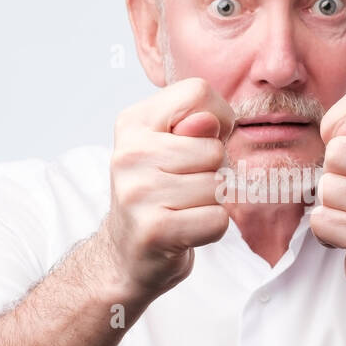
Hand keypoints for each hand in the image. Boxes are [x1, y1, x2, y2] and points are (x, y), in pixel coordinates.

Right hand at [99, 77, 233, 297]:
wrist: (127, 254)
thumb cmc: (159, 194)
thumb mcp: (173, 147)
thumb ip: (198, 127)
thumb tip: (209, 123)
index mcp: (134, 122)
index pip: (198, 92)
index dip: (217, 119)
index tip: (199, 143)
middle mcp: (130, 153)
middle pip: (214, 148)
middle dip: (212, 171)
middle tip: (183, 187)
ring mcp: (138, 192)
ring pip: (217, 186)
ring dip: (211, 203)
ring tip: (182, 208)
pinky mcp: (154, 230)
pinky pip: (217, 220)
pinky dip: (211, 229)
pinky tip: (185, 230)